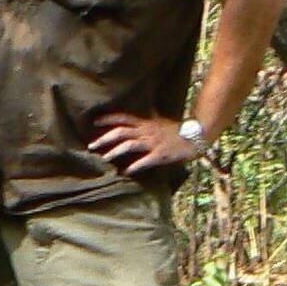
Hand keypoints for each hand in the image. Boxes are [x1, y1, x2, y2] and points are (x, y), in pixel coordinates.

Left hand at [88, 111, 204, 174]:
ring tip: (104, 158)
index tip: (95, 122)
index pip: (123, 118)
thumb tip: (143, 113)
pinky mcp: (160, 155)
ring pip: (129, 145)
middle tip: (91, 145)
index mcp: (145, 123)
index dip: (108, 119)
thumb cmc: (177, 130)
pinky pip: (144, 161)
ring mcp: (153, 143)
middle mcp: (146, 131)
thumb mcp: (160, 121)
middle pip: (121, 132)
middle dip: (104, 138)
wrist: (195, 137)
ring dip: (115, 152)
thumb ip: (149, 118)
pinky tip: (126, 172)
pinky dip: (134, 166)